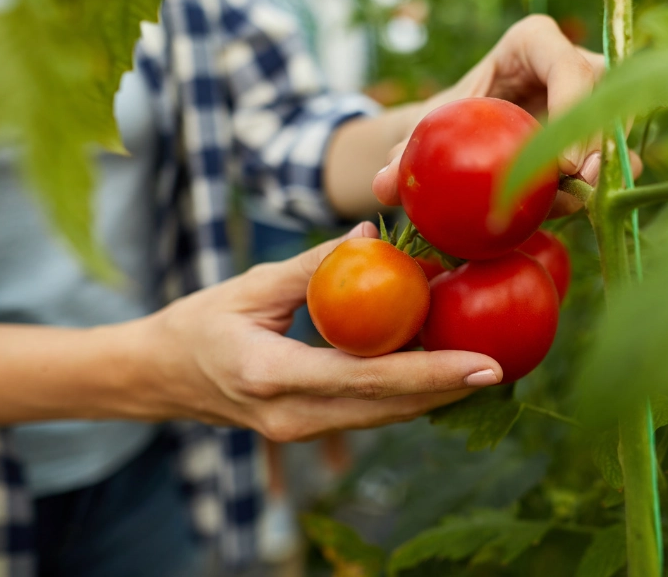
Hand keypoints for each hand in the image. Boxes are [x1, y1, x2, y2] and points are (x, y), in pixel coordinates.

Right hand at [137, 222, 501, 440]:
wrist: (162, 377)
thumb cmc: (200, 323)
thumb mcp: (251, 286)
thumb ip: (315, 265)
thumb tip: (374, 236)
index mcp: (273, 375)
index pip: (370, 378)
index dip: (432, 373)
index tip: (486, 366)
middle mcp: (293, 416)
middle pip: (390, 407)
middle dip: (451, 389)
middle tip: (505, 362)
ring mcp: (301, 431)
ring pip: (385, 416)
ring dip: (435, 393)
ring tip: (483, 364)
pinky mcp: (309, 429)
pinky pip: (369, 413)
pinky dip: (406, 393)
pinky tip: (436, 368)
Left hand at [371, 14, 640, 216]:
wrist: (466, 136)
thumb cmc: (448, 120)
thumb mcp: (427, 131)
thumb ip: (405, 154)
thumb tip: (384, 186)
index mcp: (533, 43)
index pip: (565, 64)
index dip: (571, 104)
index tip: (560, 162)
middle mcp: (573, 64)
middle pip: (603, 96)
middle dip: (598, 142)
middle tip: (581, 185)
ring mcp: (593, 98)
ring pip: (616, 126)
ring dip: (606, 166)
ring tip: (583, 200)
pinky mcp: (601, 133)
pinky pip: (616, 156)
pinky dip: (602, 183)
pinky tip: (581, 207)